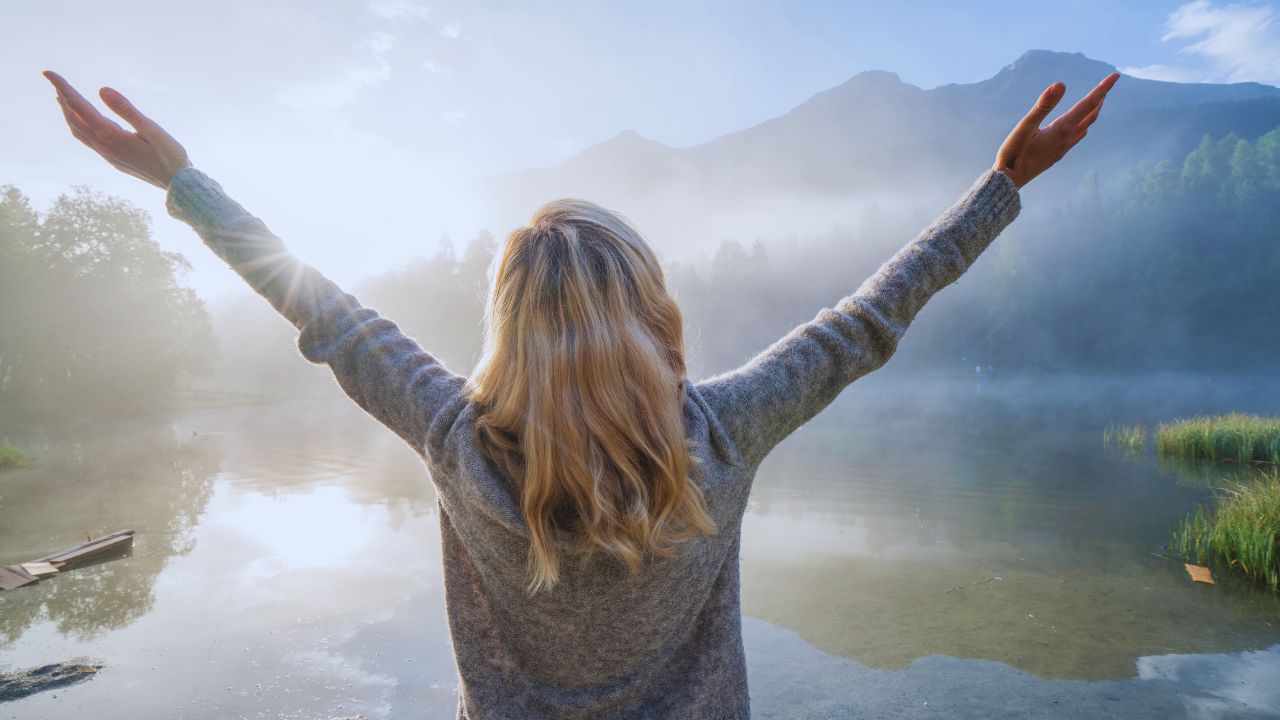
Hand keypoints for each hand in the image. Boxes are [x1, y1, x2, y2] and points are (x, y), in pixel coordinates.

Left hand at [44, 71, 190, 188]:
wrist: (178, 184)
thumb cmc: (169, 155)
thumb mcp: (151, 128)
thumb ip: (126, 109)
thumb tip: (101, 90)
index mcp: (110, 135)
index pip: (79, 106)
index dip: (63, 88)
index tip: (48, 72)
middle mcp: (103, 145)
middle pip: (73, 118)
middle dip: (62, 98)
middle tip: (53, 79)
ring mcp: (107, 155)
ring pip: (78, 131)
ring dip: (68, 114)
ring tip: (62, 99)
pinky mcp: (114, 160)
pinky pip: (87, 140)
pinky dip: (79, 126)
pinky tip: (85, 123)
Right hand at [994, 72, 1119, 187]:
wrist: (1008, 182)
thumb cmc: (1013, 154)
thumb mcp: (1025, 126)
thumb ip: (1042, 105)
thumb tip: (1060, 84)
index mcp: (1062, 129)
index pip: (1088, 104)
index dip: (1103, 88)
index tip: (1116, 75)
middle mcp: (1067, 138)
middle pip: (1091, 115)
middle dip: (1101, 99)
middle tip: (1108, 85)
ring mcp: (1063, 148)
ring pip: (1085, 127)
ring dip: (1093, 113)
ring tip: (1096, 102)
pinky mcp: (1056, 155)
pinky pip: (1076, 137)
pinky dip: (1083, 125)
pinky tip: (1076, 127)